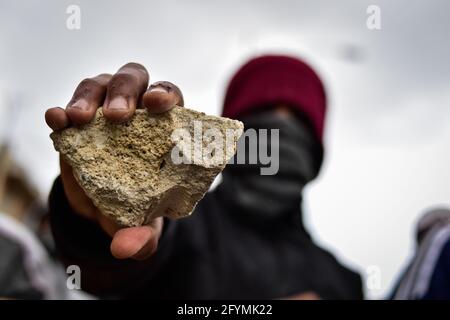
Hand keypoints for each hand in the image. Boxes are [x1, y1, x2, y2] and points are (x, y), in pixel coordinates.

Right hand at [45, 63, 182, 259]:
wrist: (107, 208)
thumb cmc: (139, 206)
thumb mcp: (144, 224)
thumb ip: (142, 237)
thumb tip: (127, 249)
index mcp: (165, 125)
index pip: (171, 97)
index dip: (166, 94)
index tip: (158, 105)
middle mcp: (136, 110)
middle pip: (134, 79)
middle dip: (125, 90)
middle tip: (117, 116)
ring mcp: (104, 111)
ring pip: (99, 84)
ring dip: (88, 97)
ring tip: (78, 119)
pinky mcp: (77, 123)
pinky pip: (67, 108)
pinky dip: (61, 111)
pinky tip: (55, 120)